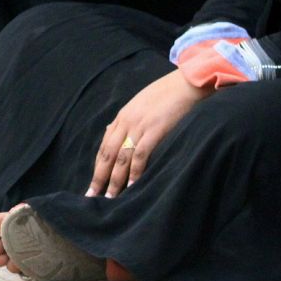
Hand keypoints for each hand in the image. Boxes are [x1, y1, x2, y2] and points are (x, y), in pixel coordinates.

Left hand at [90, 70, 208, 197]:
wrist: (187, 82)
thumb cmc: (167, 94)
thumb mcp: (141, 104)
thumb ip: (127, 120)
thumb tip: (111, 132)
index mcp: (123, 116)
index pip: (104, 146)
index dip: (98, 167)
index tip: (94, 184)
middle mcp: (127, 122)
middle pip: (108, 154)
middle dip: (100, 177)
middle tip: (94, 197)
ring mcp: (140, 126)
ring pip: (121, 158)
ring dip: (115, 180)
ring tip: (112, 197)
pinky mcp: (155, 130)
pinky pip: (140, 154)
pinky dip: (135, 172)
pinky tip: (133, 185)